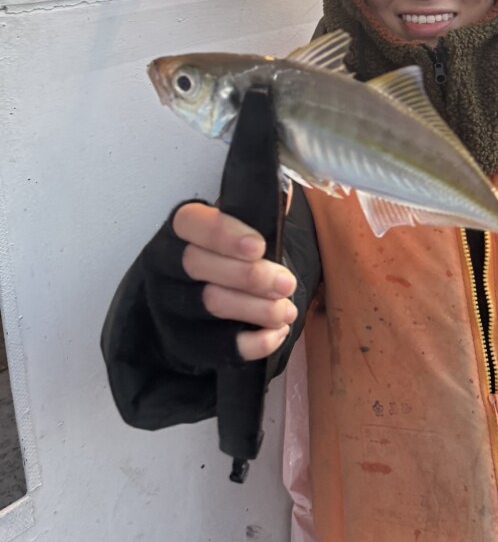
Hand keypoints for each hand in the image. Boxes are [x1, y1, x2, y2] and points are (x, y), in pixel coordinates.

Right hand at [173, 202, 297, 361]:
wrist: (189, 306)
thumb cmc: (222, 258)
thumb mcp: (235, 230)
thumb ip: (259, 213)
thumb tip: (287, 194)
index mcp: (180, 229)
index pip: (191, 223)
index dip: (224, 234)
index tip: (259, 246)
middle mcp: (166, 265)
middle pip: (199, 266)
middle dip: (250, 275)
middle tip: (286, 282)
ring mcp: (170, 305)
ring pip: (210, 305)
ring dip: (257, 309)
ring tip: (287, 310)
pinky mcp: (184, 341)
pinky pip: (218, 347)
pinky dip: (253, 342)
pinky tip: (277, 332)